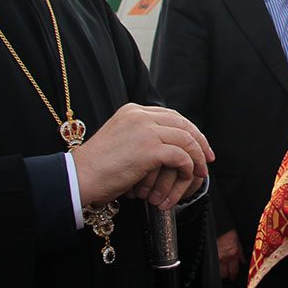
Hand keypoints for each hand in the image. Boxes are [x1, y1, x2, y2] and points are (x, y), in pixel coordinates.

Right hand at [71, 103, 213, 210]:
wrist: (79, 176)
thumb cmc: (98, 166)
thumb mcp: (121, 140)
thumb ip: (141, 136)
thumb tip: (168, 146)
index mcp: (133, 110)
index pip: (171, 115)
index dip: (189, 130)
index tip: (199, 145)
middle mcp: (140, 115)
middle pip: (182, 124)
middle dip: (199, 141)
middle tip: (208, 158)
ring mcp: (145, 130)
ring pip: (186, 138)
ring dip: (197, 156)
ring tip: (201, 171)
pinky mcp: (149, 148)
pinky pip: (181, 155)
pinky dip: (189, 166)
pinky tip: (188, 175)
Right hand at [217, 229, 245, 280]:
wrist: (221, 228)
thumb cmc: (229, 233)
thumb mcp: (239, 243)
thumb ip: (241, 254)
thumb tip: (243, 262)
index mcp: (233, 255)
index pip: (234, 271)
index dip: (234, 276)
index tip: (233, 278)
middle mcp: (224, 257)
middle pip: (224, 274)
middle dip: (226, 276)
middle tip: (228, 276)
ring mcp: (216, 257)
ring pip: (217, 271)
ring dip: (220, 273)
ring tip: (222, 272)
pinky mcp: (211, 255)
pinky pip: (213, 264)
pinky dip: (215, 266)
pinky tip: (216, 266)